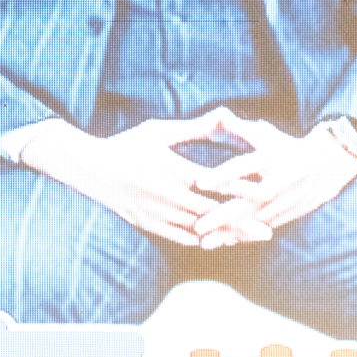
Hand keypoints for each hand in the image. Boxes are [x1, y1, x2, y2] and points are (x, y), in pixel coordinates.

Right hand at [20, 110, 263, 247]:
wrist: (88, 169)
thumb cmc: (125, 145)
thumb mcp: (158, 131)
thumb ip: (195, 127)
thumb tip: (225, 113)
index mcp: (175, 171)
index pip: (218, 183)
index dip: (244, 190)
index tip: (268, 194)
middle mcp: (168, 196)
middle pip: (213, 213)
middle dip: (242, 223)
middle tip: (267, 231)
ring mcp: (156, 213)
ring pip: (198, 229)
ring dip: (223, 236)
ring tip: (246, 240)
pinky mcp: (146, 223)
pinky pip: (177, 237)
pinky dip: (199, 240)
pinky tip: (215, 242)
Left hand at [189, 119, 356, 241]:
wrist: (333, 162)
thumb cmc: (288, 147)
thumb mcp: (268, 136)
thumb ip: (240, 129)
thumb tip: (219, 115)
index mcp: (273, 157)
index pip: (244, 165)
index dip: (223, 174)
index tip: (200, 182)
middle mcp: (282, 180)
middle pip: (248, 201)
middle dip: (223, 215)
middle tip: (198, 226)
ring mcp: (289, 199)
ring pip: (256, 220)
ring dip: (231, 232)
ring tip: (205, 242)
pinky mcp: (292, 213)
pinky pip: (266, 227)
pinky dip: (245, 236)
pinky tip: (223, 243)